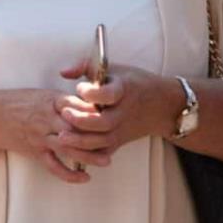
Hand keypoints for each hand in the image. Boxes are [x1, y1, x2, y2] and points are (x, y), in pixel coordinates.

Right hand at [0, 88, 102, 183]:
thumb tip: (91, 104)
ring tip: (106, 161)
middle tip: (113, 140)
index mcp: (49, 101)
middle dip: (93, 135)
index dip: (90, 111)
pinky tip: (84, 177)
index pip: (73, 106)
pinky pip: (54, 166)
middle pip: (73, 128)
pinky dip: (69, 174)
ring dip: (88, 156)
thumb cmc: (23, 103)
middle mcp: (45, 119)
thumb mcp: (44, 95)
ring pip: (67, 148)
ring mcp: (40, 137)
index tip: (107, 114)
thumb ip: (65, 101)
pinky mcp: (36, 152)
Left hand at [55, 61, 181, 156]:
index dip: (91, 93)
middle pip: (104, 123)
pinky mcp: (119, 141)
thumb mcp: (113, 68)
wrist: (161, 105)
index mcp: (124, 91)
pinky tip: (73, 150)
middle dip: (82, 121)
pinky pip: (103, 153)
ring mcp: (122, 130)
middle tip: (65, 113)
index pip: (108, 95)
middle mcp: (123, 113)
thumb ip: (85, 66)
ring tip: (62, 136)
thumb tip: (63, 72)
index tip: (79, 88)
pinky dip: (89, 155)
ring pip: (102, 141)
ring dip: (81, 141)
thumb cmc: (132, 82)